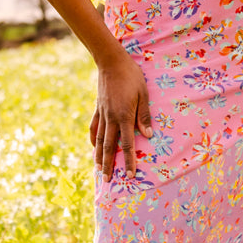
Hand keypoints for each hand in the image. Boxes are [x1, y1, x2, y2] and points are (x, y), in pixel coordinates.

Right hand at [88, 50, 152, 178]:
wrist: (111, 62)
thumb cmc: (132, 77)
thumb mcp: (143, 94)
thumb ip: (144, 116)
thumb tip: (148, 135)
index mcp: (124, 116)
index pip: (127, 144)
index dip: (128, 161)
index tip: (130, 175)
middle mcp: (111, 118)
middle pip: (109, 147)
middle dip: (109, 165)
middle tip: (107, 181)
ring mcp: (102, 114)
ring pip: (99, 140)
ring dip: (99, 156)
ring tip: (98, 169)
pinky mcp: (98, 108)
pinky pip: (94, 127)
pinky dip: (93, 139)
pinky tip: (93, 147)